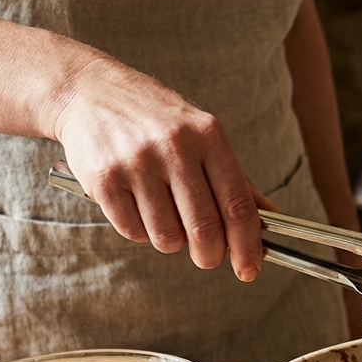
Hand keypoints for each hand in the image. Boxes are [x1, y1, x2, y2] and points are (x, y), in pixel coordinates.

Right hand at [51, 58, 266, 280]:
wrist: (90, 92)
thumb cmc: (157, 120)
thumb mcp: (204, 136)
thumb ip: (236, 179)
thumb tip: (271, 217)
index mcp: (209, 137)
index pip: (238, 205)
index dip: (248, 245)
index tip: (250, 269)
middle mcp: (175, 148)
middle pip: (205, 228)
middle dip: (210, 255)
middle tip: (208, 256)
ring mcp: (137, 164)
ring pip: (167, 236)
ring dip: (172, 241)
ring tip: (167, 218)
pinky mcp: (104, 180)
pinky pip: (133, 231)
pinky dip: (141, 231)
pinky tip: (139, 208)